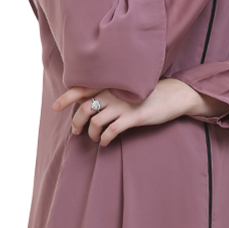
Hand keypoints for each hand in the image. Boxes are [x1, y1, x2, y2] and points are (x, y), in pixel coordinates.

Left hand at [52, 80, 228, 145]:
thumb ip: (110, 93)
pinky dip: (104, 139)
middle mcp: (113, 93)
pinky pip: (111, 131)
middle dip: (76, 123)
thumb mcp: (127, 89)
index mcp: (110, 85)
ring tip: (95, 138)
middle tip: (77, 132)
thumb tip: (90, 104)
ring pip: (95, 122)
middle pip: (84, 109)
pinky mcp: (133, 117)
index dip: (66, 98)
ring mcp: (122, 105)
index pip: (81, 89)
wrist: (173, 95)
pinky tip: (105, 142)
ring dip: (91, 134)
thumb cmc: (149, 94)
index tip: (55, 107)